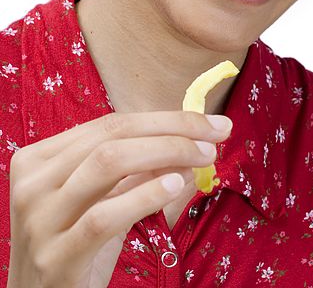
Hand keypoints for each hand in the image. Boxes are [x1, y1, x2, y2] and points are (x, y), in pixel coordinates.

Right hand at [7, 110, 231, 286]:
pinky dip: (146, 194)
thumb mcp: (103, 199)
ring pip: (108, 162)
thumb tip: (192, 141)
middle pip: (113, 135)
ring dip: (167, 152)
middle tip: (216, 135)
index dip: (166, 118)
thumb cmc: (74, 245)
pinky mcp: (55, 257)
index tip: (210, 123)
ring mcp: (39, 219)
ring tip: (203, 157)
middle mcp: (33, 182)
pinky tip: (177, 186)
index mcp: (40, 158)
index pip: (111, 123)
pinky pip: (105, 216)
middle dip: (173, 129)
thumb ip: (138, 170)